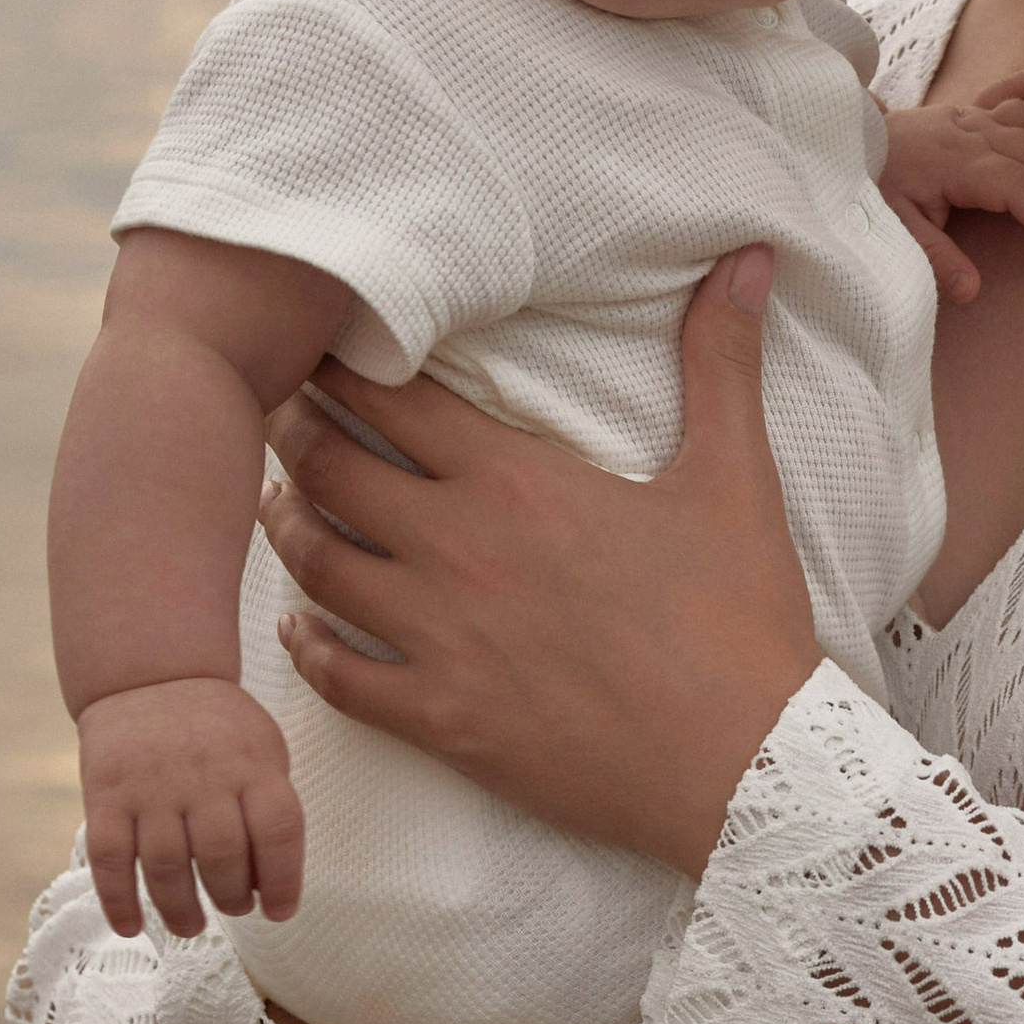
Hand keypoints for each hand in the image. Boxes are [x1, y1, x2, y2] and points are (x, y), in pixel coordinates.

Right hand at [76, 676, 304, 939]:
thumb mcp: (262, 750)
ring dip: (180, 909)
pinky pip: (110, 859)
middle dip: (231, 897)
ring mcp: (151, 787)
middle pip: (221, 855)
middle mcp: (203, 775)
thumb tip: (267, 887)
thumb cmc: (219, 731)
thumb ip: (269, 809)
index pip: (278, 829)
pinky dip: (119, 901)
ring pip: (167, 865)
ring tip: (190, 925)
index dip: (283, 880)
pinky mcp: (105, 796)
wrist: (151, 677)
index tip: (279, 912)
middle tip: (232, 907)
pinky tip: (131, 926)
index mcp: (252, 763)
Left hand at [258, 249, 821, 880]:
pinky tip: (298, 631)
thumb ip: (722, 361)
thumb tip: (748, 258)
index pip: (396, 399)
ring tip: (276, 503)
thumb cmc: (739, 617)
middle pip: (331, 470)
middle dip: (295, 433)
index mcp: (518, 481)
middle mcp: (458, 550)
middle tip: (276, 412)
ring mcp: (439, 639)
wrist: (745, 765)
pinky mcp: (440, 720)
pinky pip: (336, 677)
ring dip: (287, 528)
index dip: (345, 367)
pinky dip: (305, 648)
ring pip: (316, 567)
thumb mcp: (734, 476)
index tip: (317, 346)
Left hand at [879, 52, 1023, 302]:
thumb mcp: (888, 229)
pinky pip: (1016, 87)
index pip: (1014, 187)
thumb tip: (971, 289)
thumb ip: (931, 258)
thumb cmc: (866, 187)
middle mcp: (969, 131)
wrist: (838, 142)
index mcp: (953, 161)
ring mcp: (972, 114)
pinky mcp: (971, 108)